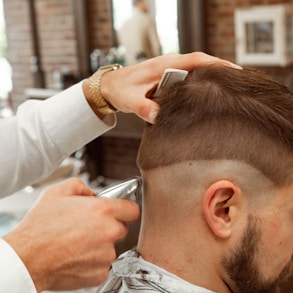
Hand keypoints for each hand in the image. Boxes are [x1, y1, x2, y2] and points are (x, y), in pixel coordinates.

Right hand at [3, 178, 139, 291]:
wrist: (27, 258)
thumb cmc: (41, 227)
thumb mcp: (58, 192)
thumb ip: (81, 186)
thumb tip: (91, 193)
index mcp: (103, 210)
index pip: (132, 209)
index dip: (126, 209)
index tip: (121, 211)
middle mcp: (109, 232)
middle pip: (122, 228)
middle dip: (110, 226)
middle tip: (91, 226)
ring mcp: (106, 255)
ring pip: (112, 247)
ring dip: (101, 245)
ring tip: (79, 242)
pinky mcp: (99, 273)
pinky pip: (103, 264)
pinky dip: (94, 261)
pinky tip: (78, 255)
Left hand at [100, 52, 240, 122]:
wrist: (110, 86)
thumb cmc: (121, 89)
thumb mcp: (131, 100)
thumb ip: (144, 108)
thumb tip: (158, 117)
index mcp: (164, 65)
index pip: (196, 60)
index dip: (216, 64)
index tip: (234, 71)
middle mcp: (169, 64)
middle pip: (201, 62)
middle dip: (219, 69)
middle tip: (237, 82)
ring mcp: (169, 69)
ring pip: (195, 69)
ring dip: (210, 75)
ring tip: (227, 87)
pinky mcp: (167, 76)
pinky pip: (188, 76)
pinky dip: (199, 81)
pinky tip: (205, 92)